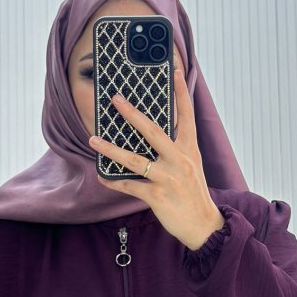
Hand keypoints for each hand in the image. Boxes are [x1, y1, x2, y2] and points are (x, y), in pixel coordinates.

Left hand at [88, 67, 225, 250]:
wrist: (204, 225)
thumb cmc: (194, 194)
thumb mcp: (191, 166)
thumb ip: (176, 149)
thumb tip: (151, 133)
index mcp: (189, 150)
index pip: (186, 116)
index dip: (181, 93)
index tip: (176, 72)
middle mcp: (179, 160)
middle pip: (153, 131)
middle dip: (133, 114)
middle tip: (116, 99)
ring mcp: (168, 178)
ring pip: (134, 160)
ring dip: (110, 149)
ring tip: (93, 139)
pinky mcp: (157, 197)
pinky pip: (129, 186)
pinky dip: (113, 181)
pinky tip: (101, 176)